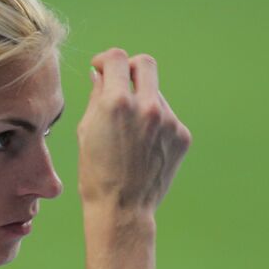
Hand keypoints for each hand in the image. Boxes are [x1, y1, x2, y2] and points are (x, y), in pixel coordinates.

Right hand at [77, 48, 191, 213]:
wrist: (122, 209)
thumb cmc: (96, 173)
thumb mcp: (87, 132)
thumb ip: (97, 97)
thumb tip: (101, 74)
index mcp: (117, 103)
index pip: (117, 58)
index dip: (106, 59)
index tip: (102, 68)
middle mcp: (146, 107)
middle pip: (145, 64)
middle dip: (131, 69)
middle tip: (122, 83)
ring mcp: (169, 121)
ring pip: (155, 95)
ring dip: (142, 104)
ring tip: (129, 136)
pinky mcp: (181, 136)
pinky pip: (167, 118)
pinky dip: (155, 126)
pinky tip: (143, 149)